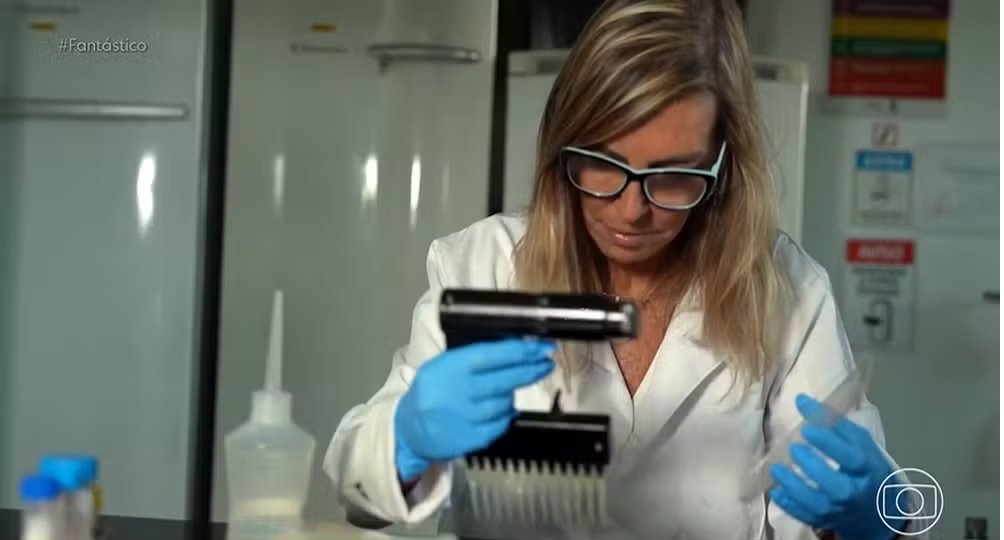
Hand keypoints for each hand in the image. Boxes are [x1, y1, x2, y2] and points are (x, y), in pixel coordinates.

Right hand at [393, 339, 556, 480]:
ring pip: (505, 402)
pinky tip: (502, 408)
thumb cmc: (432, 392)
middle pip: (505, 379)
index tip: (540, 348)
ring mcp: (465, 418)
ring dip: (513, 393)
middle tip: (545, 363)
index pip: (493, 355)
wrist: (410, 430)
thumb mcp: (443, 364)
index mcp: (450, 368)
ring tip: (510, 387)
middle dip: (530, 369)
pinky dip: (506, 415)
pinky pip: (501, 424)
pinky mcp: (472, 439)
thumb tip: (515, 348)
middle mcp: (457, 392)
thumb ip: (475, 356)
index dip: (521, 351)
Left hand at [769, 394, 899, 539]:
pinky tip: (776, 490)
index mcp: (866, 468)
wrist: (876, 509)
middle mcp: (854, 491)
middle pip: (835, 485)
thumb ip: (834, 422)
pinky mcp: (824, 520)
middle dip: (812, 466)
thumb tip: (801, 401)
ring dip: (794, 486)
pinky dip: (789, 504)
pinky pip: (804, 515)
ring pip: (816, 504)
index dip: (829, 443)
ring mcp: (838, 509)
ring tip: (777, 468)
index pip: (850, 457)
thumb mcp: (860, 443)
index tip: (807, 428)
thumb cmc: (865, 467)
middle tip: (794, 448)